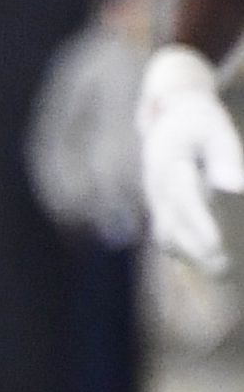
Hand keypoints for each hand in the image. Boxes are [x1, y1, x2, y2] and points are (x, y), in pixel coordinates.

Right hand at [138, 44, 243, 274]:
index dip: (198, 223)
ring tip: (221, 272)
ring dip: (190, 256)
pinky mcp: (160, 209)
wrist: (169, 119)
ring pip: (166, 234)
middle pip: (171, 224)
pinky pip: (167, 235)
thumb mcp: (216, 129)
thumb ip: (226, 156)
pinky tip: (207, 266)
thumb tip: (236, 187)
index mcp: (169, 161)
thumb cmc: (200, 123)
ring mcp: (154, 199)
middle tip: (224, 268)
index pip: (183, 196)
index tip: (216, 245)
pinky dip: (185, 253)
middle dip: (195, 249)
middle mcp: (157, 185)